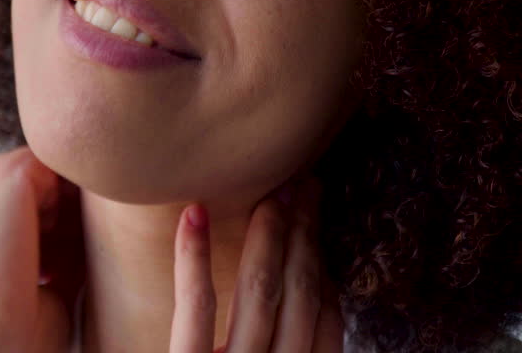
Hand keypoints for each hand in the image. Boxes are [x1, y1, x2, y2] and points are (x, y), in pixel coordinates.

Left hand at [169, 179, 342, 352]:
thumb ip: (280, 345)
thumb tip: (304, 290)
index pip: (327, 319)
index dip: (324, 266)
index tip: (316, 223)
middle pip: (299, 293)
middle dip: (305, 232)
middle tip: (303, 184)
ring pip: (259, 289)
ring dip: (268, 232)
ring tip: (270, 190)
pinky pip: (197, 305)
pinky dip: (194, 255)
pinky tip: (195, 213)